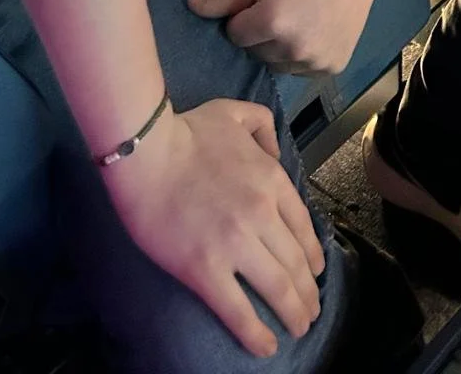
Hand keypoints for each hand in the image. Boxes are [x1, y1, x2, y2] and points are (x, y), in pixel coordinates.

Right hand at [103, 97, 325, 358]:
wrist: (146, 151)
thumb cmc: (187, 131)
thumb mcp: (233, 112)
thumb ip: (262, 126)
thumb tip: (275, 151)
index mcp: (271, 180)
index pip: (304, 228)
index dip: (313, 256)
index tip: (314, 274)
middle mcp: (262, 215)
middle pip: (295, 263)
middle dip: (308, 292)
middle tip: (310, 310)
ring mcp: (235, 244)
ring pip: (277, 288)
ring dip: (294, 313)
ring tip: (299, 327)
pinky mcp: (205, 270)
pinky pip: (238, 310)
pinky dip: (256, 334)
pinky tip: (266, 347)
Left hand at [187, 0, 389, 74]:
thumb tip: (190, 6)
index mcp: (270, 22)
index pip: (235, 35)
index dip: (243, 18)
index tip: (261, 2)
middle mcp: (291, 48)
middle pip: (255, 52)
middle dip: (260, 34)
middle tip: (281, 9)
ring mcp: (313, 62)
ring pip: (277, 65)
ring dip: (279, 49)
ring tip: (298, 21)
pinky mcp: (330, 69)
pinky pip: (301, 71)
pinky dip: (302, 57)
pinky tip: (315, 32)